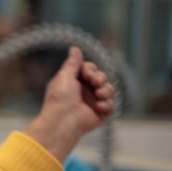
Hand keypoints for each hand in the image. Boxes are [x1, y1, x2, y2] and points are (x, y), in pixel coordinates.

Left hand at [27, 46, 116, 161]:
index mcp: (74, 82)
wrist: (62, 122)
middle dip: (100, 78)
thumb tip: (74, 48)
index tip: (86, 73)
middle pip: (101, 77)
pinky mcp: (99, 114)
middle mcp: (83, 91)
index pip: (90, 69)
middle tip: (95, 83)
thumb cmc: (60, 99)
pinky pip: (111, 105)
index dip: (91, 69)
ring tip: (99, 95)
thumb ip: (72, 63)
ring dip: (106, 90)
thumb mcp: (64, 77)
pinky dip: (106, 104)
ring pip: (109, 89)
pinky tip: (98, 107)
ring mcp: (92, 103)